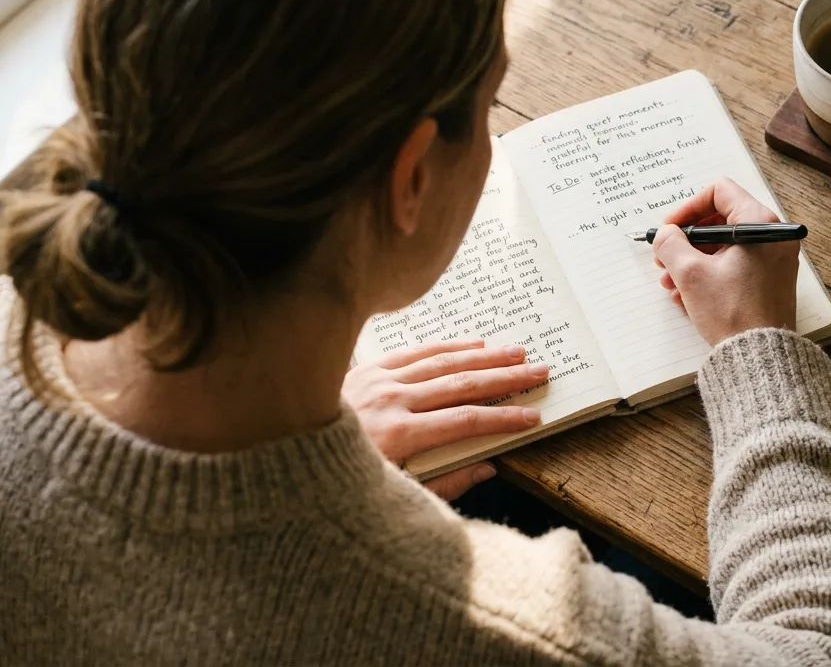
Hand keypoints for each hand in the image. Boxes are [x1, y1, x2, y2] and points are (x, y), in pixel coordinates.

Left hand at [343, 340, 545, 499]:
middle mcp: (389, 401)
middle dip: (505, 378)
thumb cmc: (337, 485)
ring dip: (484, 355)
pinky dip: (447, 345)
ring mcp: (376, 380)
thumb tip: (488, 465)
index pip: (464, 421)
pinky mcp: (365, 369)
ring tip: (517, 352)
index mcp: (397, 437)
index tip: (534, 416)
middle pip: (460, 384)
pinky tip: (474, 343)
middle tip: (539, 371)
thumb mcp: (391, 497)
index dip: (503, 419)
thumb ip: (445, 482)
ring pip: (441, 361)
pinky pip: (414, 351)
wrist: (281, 457)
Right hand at [652, 178, 799, 345]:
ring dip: (692, 260)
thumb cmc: (733, 313)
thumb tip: (666, 234)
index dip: (687, 207)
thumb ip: (671, 244)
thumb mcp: (690, 273)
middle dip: (686, 240)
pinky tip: (687, 296)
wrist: (760, 357)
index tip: (670, 229)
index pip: (718, 192)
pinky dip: (708, 274)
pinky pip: (733, 266)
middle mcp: (772, 237)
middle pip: (719, 220)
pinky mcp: (768, 280)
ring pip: (723, 246)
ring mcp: (773, 260)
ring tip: (670, 283)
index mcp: (760, 224)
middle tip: (664, 258)